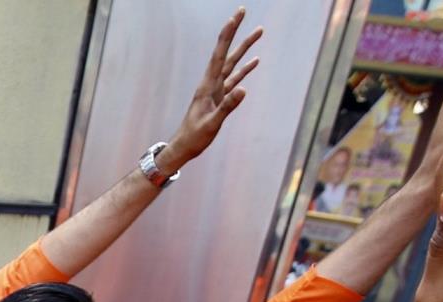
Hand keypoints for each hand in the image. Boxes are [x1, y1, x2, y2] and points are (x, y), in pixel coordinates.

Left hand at [164, 7, 261, 167]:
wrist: (184, 147)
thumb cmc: (194, 137)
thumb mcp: (212, 123)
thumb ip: (227, 106)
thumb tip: (244, 89)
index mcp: (207, 86)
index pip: (219, 54)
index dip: (227, 35)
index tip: (235, 17)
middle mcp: (211, 83)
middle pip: (226, 52)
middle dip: (235, 32)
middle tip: (243, 12)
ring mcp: (216, 89)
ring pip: (232, 63)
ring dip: (245, 47)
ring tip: (258, 32)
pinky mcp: (220, 97)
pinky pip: (234, 78)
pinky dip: (244, 69)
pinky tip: (254, 61)